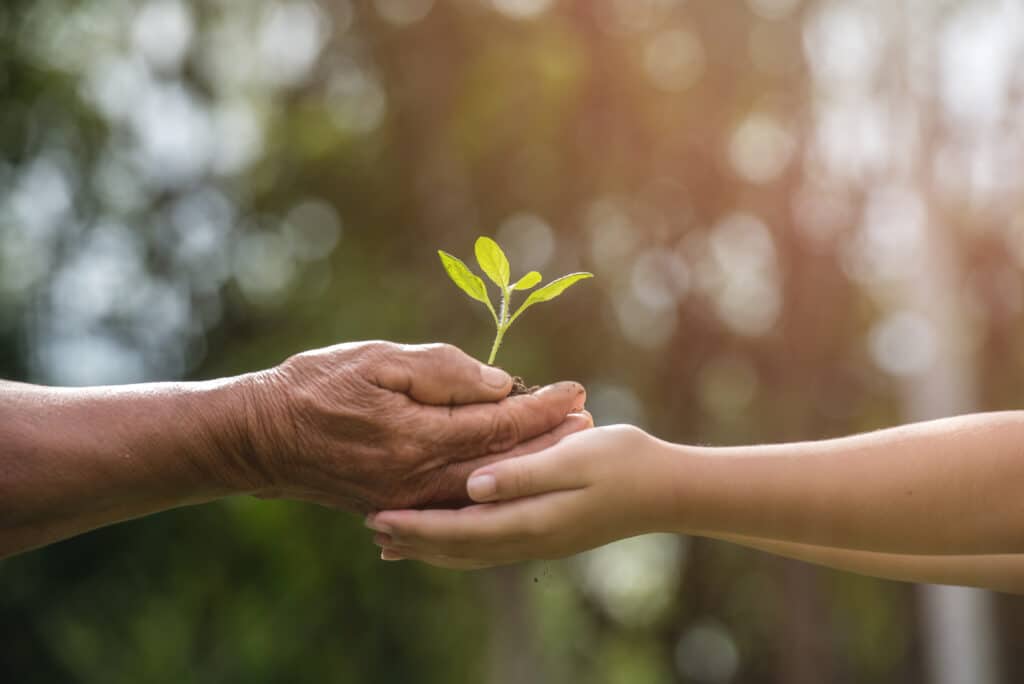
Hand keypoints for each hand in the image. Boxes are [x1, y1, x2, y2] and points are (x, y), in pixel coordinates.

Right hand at [233, 341, 587, 512]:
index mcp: (419, 437)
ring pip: (485, 485)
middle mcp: (420, 478)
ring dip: (528, 465)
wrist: (261, 438)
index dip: (542, 407)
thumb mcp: (376, 361)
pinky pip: (458, 499)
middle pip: (503, 463)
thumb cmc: (315, 386)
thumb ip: (440, 372)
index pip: (499, 423)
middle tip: (588, 424)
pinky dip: (492, 485)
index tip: (576, 391)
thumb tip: (498, 383)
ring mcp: (409, 498)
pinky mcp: (397, 504)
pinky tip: (511, 475)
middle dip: (549, 442)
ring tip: (563, 447)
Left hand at [366, 424, 667, 567]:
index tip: (377, 516)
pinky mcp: (550, 534)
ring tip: (397, 538)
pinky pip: (492, 546)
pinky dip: (461, 544)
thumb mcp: (575, 458)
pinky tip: (452, 534)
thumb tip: (473, 486)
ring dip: (433, 545)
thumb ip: (523, 473)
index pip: (460, 529)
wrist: (668, 489)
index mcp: (533, 520)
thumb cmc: (624, 463)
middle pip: (459, 548)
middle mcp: (532, 539)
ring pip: (473, 552)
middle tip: (371, 527)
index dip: (417, 525)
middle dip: (415, 539)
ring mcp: (541, 541)